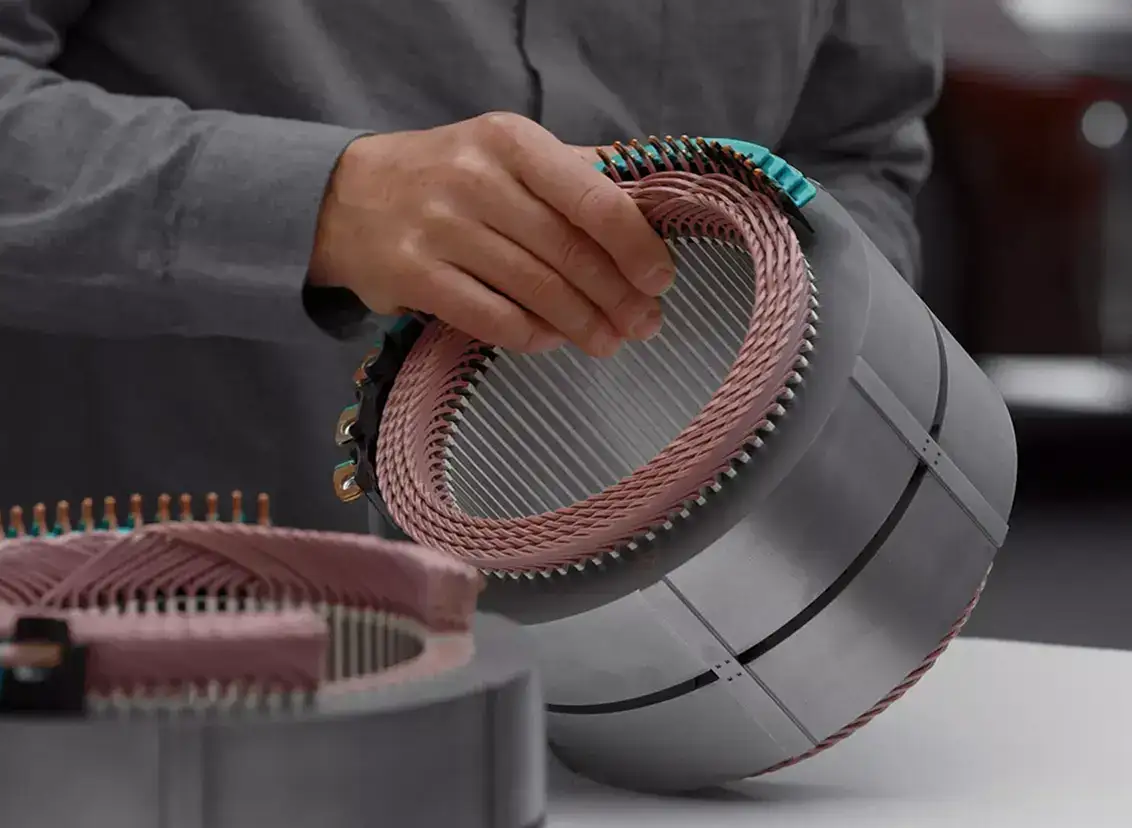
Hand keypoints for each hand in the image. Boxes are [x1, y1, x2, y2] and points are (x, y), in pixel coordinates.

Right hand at [308, 113, 673, 355]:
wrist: (343, 197)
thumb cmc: (445, 175)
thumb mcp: (504, 152)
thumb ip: (573, 171)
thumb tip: (649, 195)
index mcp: (511, 141)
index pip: (594, 198)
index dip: (636, 246)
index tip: (661, 280)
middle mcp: (475, 179)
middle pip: (569, 253)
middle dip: (618, 298)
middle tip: (646, 325)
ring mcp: (440, 229)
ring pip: (536, 291)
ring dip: (583, 325)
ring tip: (609, 342)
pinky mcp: (414, 276)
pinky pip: (493, 319)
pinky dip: (533, 337)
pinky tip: (552, 341)